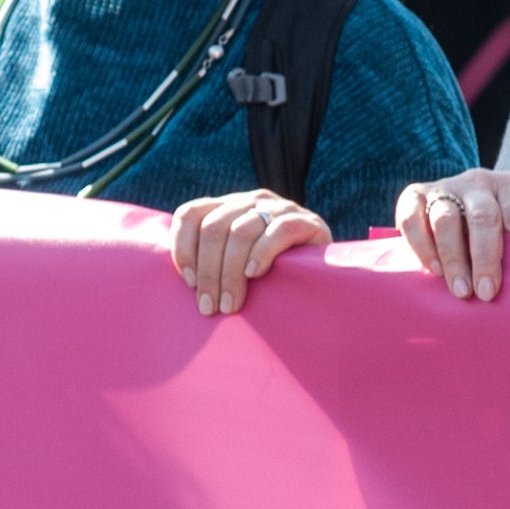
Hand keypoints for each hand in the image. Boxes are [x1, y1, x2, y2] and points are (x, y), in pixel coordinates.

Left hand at [167, 188, 330, 316]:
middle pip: (213, 228)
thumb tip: (183, 287)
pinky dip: (262, 253)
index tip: (186, 282)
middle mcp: (249, 201)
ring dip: (230, 273)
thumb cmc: (272, 274)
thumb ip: (212, 262)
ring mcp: (278, 208)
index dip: (182, 247)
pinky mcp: (305, 221)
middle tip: (208, 307)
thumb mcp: (236, 263)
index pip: (190, 213)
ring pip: (241, 232)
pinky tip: (255, 275)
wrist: (326, 271)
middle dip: (207, 272)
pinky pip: (278, 232)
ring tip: (230, 305)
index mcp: (227, 207)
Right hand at [396, 168, 509, 300]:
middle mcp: (476, 183)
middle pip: (481, 216)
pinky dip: (421, 246)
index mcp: (508, 187)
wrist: (461, 209)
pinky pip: (411, 219)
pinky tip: (432, 269)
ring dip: (453, 259)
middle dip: (483, 258)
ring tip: (459, 289)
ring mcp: (444, 188)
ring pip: (445, 219)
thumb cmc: (493, 231)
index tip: (507, 277)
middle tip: (485, 293)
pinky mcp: (415, 196)